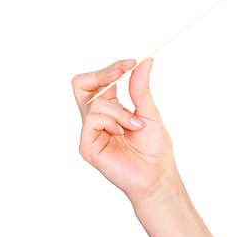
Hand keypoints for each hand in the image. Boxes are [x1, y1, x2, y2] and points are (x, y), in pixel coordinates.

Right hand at [72, 58, 177, 205]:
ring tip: (135, 125)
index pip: (99, 81)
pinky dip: (112, 121)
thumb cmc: (154, 149)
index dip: (112, 68)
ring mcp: (90, 132)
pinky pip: (92, 120)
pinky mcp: (87, 145)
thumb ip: (140, 88)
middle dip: (103, 75)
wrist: (157, 175)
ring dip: (120, 110)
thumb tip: (144, 61)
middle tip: (122, 73)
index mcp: (110, 109)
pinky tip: (123, 133)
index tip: (132, 62)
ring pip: (94, 102)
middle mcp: (96, 119)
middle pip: (80, 84)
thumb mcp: (149, 112)